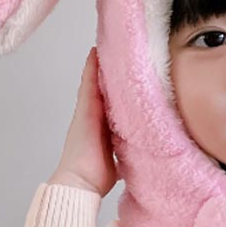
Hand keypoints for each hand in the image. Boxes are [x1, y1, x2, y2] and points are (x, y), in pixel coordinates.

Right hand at [47, 47, 118, 197]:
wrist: (79, 183)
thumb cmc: (96, 175)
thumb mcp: (120, 156)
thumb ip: (129, 148)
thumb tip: (147, 152)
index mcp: (103, 126)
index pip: (112, 100)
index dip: (117, 85)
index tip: (126, 69)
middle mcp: (94, 116)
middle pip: (104, 88)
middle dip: (109, 70)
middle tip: (117, 48)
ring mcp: (87, 112)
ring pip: (97, 83)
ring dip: (101, 65)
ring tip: (108, 44)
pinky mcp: (85, 111)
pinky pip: (89, 85)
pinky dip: (92, 69)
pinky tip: (96, 53)